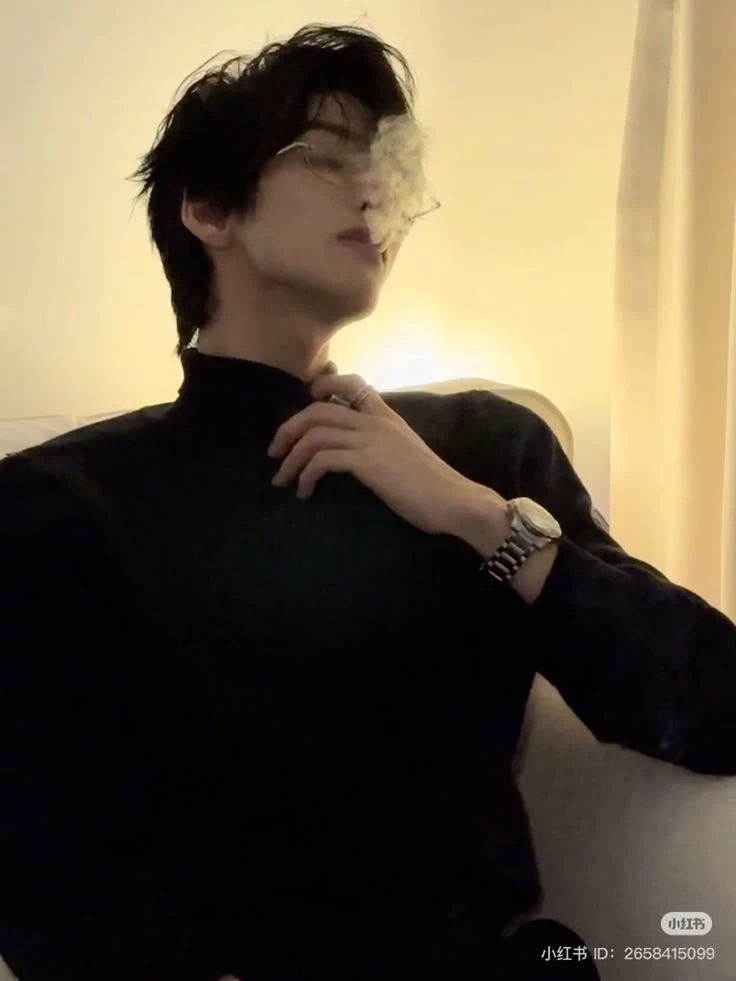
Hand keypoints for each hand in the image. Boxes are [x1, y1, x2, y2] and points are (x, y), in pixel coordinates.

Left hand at [266, 369, 506, 537]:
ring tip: (282, 480)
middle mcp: (377, 421)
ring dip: (290, 458)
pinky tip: (305, 492)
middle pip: (318, 409)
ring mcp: (373, 440)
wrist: (455, 501)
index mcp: (387, 416)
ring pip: (314, 433)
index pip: (352, 383)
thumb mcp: (404, 454)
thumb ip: (380, 445)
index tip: (305, 406)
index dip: (321, 387)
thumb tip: (354, 454)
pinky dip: (305, 475)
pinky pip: (323, 459)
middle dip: (288, 429)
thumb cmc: (432, 486)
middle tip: (275, 452)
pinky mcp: (369, 463)